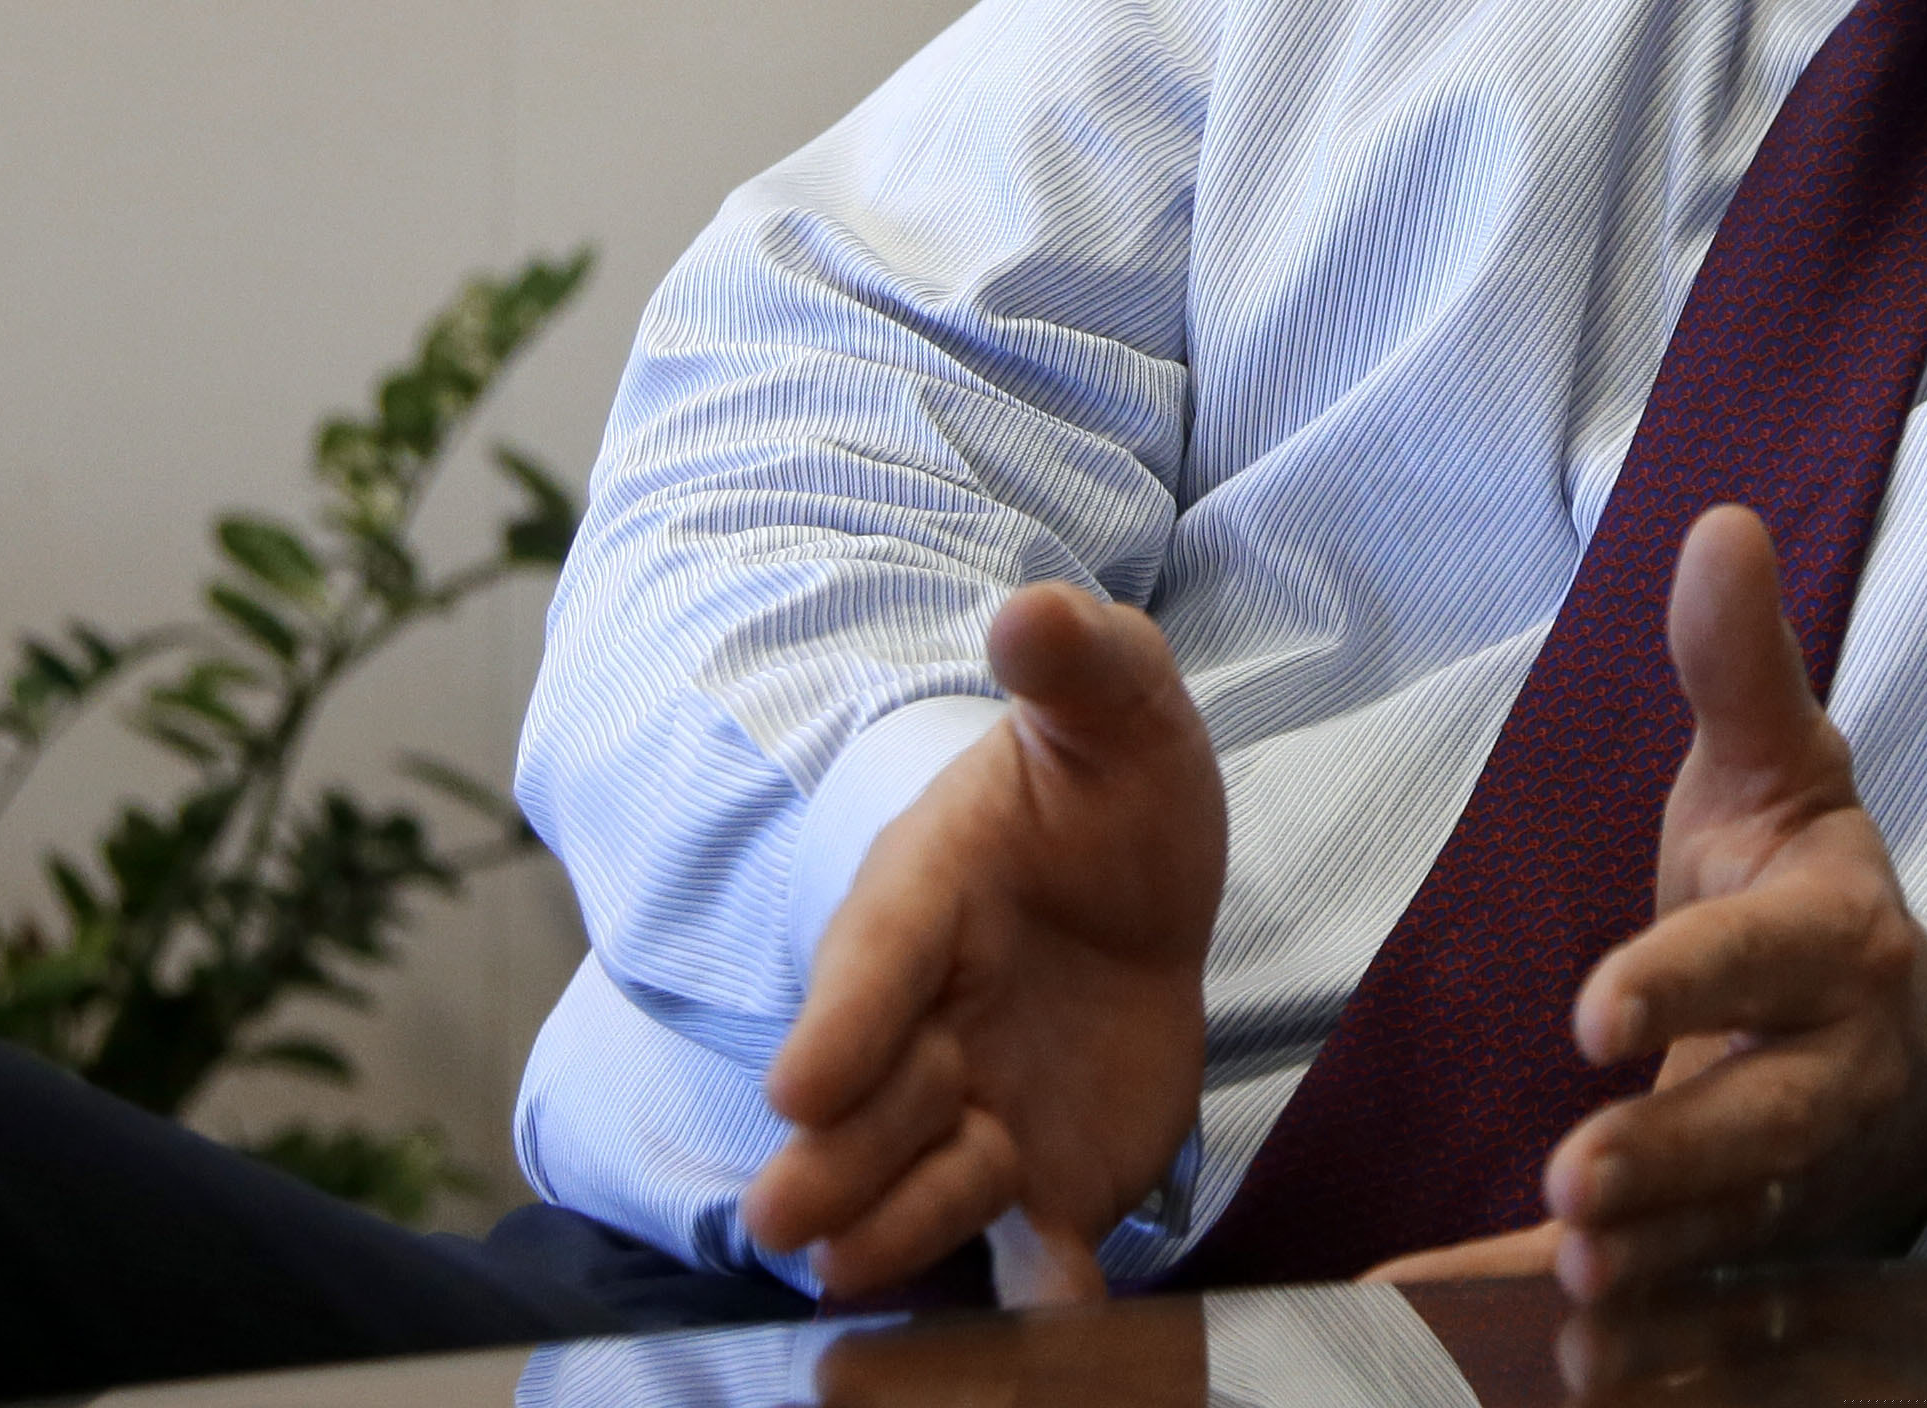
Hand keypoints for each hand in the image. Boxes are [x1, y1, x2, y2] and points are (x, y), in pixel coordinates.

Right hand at [742, 583, 1224, 1305]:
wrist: (1134, 893)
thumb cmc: (1104, 791)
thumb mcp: (1116, 708)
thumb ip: (1078, 665)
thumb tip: (1039, 609)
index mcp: (930, 895)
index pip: (877, 958)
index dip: (844, 1017)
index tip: (804, 1078)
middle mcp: (932, 1015)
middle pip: (870, 1095)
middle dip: (833, 1154)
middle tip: (791, 1214)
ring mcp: (980, 1105)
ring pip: (924, 1177)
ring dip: (898, 1225)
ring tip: (855, 1274)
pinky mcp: (1043, 1178)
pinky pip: (1029, 1242)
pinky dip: (1034, 1286)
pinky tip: (1051, 1317)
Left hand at [1375, 506, 1926, 1300]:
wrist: (1910, 1048)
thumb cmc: (1809, 890)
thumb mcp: (1781, 768)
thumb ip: (1740, 664)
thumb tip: (1718, 524)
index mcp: (1835, 939)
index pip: (1762, 959)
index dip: (1688, 982)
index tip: (1595, 1008)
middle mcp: (1832, 1066)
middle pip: (1764, 1120)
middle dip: (1676, 1157)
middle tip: (1576, 1188)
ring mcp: (1801, 1173)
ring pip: (1737, 1229)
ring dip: (1657, 1261)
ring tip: (1568, 1280)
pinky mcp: (1755, 1247)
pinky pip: (1683, 1298)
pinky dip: (1603, 1319)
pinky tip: (1502, 1331)